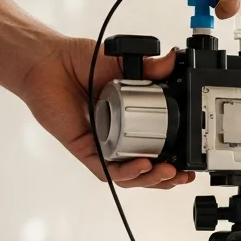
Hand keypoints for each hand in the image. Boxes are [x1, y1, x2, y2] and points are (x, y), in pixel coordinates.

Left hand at [17, 36, 194, 188]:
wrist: (48, 62)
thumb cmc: (78, 62)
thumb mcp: (122, 64)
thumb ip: (149, 67)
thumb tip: (172, 61)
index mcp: (130, 119)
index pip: (158, 145)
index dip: (176, 155)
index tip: (192, 158)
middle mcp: (117, 136)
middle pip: (147, 168)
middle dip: (168, 177)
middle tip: (184, 174)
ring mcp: (102, 145)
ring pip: (129, 176)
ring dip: (152, 179)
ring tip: (169, 173)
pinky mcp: (85, 149)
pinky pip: (107, 170)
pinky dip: (127, 172)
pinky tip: (143, 165)